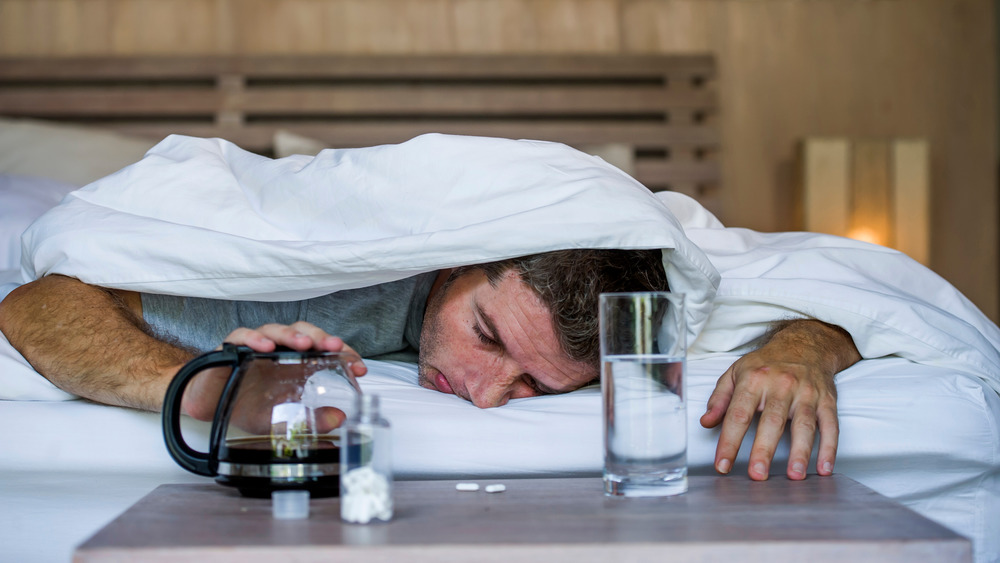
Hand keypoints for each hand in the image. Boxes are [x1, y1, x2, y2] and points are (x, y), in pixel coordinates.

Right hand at [181, 322, 366, 422]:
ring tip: (305, 344)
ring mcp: (255, 346)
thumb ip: (309, 420)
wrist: (208, 407)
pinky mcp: (231, 348)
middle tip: (335, 346)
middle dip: (322, 337)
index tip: (359, 367)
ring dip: (292, 334)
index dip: (343, 354)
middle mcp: (278, 349)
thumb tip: (339, 418)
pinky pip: (241, 336)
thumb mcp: (281, 420)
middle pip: (304, 333)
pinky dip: (253, 338)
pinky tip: (264, 346)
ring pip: (277, 330)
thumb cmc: (245, 406)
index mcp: (295, 363)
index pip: (324, 350)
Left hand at [699, 320, 858, 480]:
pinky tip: (824, 468)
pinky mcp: (827, 401)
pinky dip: (829, 448)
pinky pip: (830, 425)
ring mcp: (807, 393)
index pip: (738, 414)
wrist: (805, 344)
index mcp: (754, 380)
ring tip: (795, 476)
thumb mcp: (736, 372)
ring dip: (801, 452)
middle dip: (764, 450)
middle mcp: (781, 385)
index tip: (722, 465)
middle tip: (757, 475)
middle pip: (772, 421)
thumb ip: (720, 398)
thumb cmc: (766, 364)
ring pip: (804, 425)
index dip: (729, 441)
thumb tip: (706, 422)